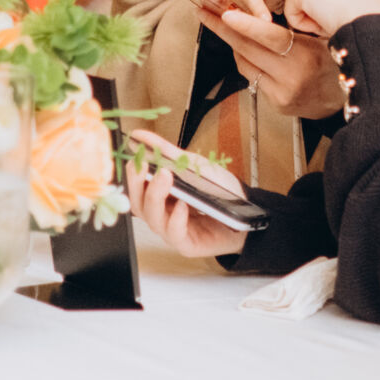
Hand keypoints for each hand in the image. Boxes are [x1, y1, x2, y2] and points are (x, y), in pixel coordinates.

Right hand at [124, 130, 248, 257]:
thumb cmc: (218, 192)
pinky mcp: (186, 244)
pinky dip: (176, 219)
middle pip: (139, 204)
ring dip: (156, 197)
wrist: (247, 213)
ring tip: (165, 177)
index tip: (135, 157)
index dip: (132, 173)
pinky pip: (175, 234)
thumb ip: (165, 152)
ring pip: (153, 219)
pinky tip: (182, 205)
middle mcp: (162, 214)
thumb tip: (139, 135)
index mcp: (160, 196)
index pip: (136, 187)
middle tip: (144, 165)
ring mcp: (172, 230)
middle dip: (138, 184)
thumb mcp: (192, 165)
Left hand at [196, 6, 343, 118]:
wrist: (350, 98)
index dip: (245, 24)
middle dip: (222, 28)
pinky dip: (248, 61)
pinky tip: (252, 52)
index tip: (224, 12)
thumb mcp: (326, 34)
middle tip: (203, 11)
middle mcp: (292, 76)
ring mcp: (282, 92)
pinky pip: (253, 77)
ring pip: (246, 63)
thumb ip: (301, 19)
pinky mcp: (277, 104)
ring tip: (228, 26)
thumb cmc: (339, 58)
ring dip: (235, 44)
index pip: (270, 37)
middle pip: (248, 50)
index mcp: (307, 54)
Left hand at [285, 0, 379, 36]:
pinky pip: (291, 12)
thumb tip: (327, 3)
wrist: (375, 24)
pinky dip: (304, 25)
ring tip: (333, 21)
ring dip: (310, 15)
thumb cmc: (375, 17)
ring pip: (298, 1)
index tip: (345, 12)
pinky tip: (324, 24)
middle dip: (316, 7)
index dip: (329, 2)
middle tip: (338, 18)